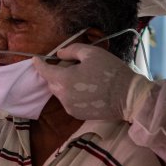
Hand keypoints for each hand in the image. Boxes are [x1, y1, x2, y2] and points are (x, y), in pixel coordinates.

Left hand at [31, 44, 153, 121]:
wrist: (129, 96)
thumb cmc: (110, 71)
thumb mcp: (91, 53)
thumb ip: (70, 51)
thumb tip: (59, 55)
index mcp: (64, 80)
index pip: (44, 71)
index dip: (39, 64)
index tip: (36, 58)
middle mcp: (63, 97)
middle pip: (52, 82)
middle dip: (57, 72)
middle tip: (73, 64)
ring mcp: (70, 108)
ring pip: (60, 92)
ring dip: (65, 83)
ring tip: (83, 76)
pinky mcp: (78, 115)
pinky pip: (68, 101)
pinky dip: (72, 93)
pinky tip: (87, 88)